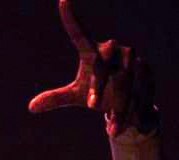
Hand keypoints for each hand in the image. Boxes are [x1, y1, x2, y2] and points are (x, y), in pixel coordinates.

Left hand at [27, 0, 156, 136]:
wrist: (128, 106)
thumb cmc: (99, 95)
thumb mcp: (76, 97)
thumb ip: (55, 99)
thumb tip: (31, 107)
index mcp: (92, 52)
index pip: (78, 35)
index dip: (70, 19)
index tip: (63, 0)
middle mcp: (112, 48)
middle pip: (103, 64)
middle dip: (99, 86)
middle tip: (93, 107)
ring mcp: (132, 58)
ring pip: (123, 81)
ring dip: (118, 107)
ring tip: (112, 128)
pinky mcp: (148, 71)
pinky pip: (140, 89)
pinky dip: (135, 109)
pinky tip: (132, 122)